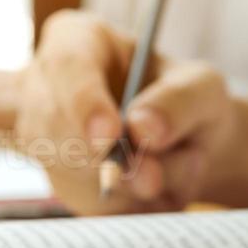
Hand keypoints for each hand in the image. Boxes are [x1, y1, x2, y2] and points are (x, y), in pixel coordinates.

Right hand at [16, 11, 238, 215]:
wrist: (189, 143)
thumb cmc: (188, 100)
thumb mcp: (201, 86)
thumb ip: (178, 101)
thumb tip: (142, 128)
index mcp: (76, 42)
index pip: (66, 65)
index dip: (83, 103)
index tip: (109, 135)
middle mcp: (47, 88)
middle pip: (52, 126)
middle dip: (105, 159)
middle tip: (153, 179)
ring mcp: (46, 138)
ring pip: (68, 171)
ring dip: (130, 185)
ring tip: (182, 165)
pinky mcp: (61, 182)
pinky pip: (86, 204)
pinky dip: (131, 205)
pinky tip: (162, 189)